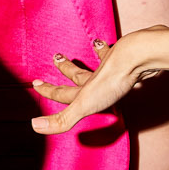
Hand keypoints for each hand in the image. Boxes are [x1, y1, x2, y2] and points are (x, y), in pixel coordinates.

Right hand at [29, 32, 166, 135]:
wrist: (134, 57)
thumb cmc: (111, 82)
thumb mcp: (84, 105)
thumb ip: (63, 119)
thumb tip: (34, 125)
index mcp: (86, 90)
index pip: (63, 93)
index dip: (48, 90)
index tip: (35, 83)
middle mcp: (97, 78)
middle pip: (78, 74)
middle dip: (66, 68)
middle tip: (56, 57)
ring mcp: (114, 68)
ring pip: (101, 62)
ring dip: (96, 55)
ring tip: (94, 44)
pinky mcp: (131, 63)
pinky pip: (124, 56)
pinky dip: (121, 50)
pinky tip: (122, 45)